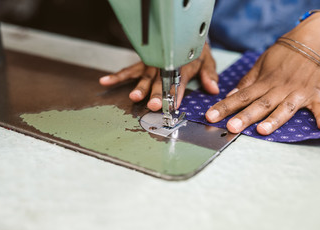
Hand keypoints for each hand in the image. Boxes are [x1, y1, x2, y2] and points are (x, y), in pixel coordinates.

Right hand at [99, 43, 218, 110]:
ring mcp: (152, 65)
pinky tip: (106, 81)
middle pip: (160, 82)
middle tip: (154, 105)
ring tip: (134, 97)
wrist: (183, 34)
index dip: (176, 93)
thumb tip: (214, 89)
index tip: (174, 104)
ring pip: (144, 77)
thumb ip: (209, 74)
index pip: (179, 81)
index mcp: (182, 66)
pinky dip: (117, 76)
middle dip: (157, 94)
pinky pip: (129, 69)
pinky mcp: (142, 63)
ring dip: (139, 87)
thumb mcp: (207, 59)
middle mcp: (165, 66)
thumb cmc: (194, 50)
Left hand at [205, 13, 319, 134]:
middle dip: (244, 117)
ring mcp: (297, 92)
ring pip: (284, 108)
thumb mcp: (261, 64)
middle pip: (259, 105)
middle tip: (231, 127)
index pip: (240, 96)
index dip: (224, 107)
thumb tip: (230, 96)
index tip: (210, 116)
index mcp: (263, 82)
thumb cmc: (284, 54)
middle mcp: (278, 88)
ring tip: (263, 131)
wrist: (312, 41)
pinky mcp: (314, 95)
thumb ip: (247, 82)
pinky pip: (319, 106)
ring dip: (274, 120)